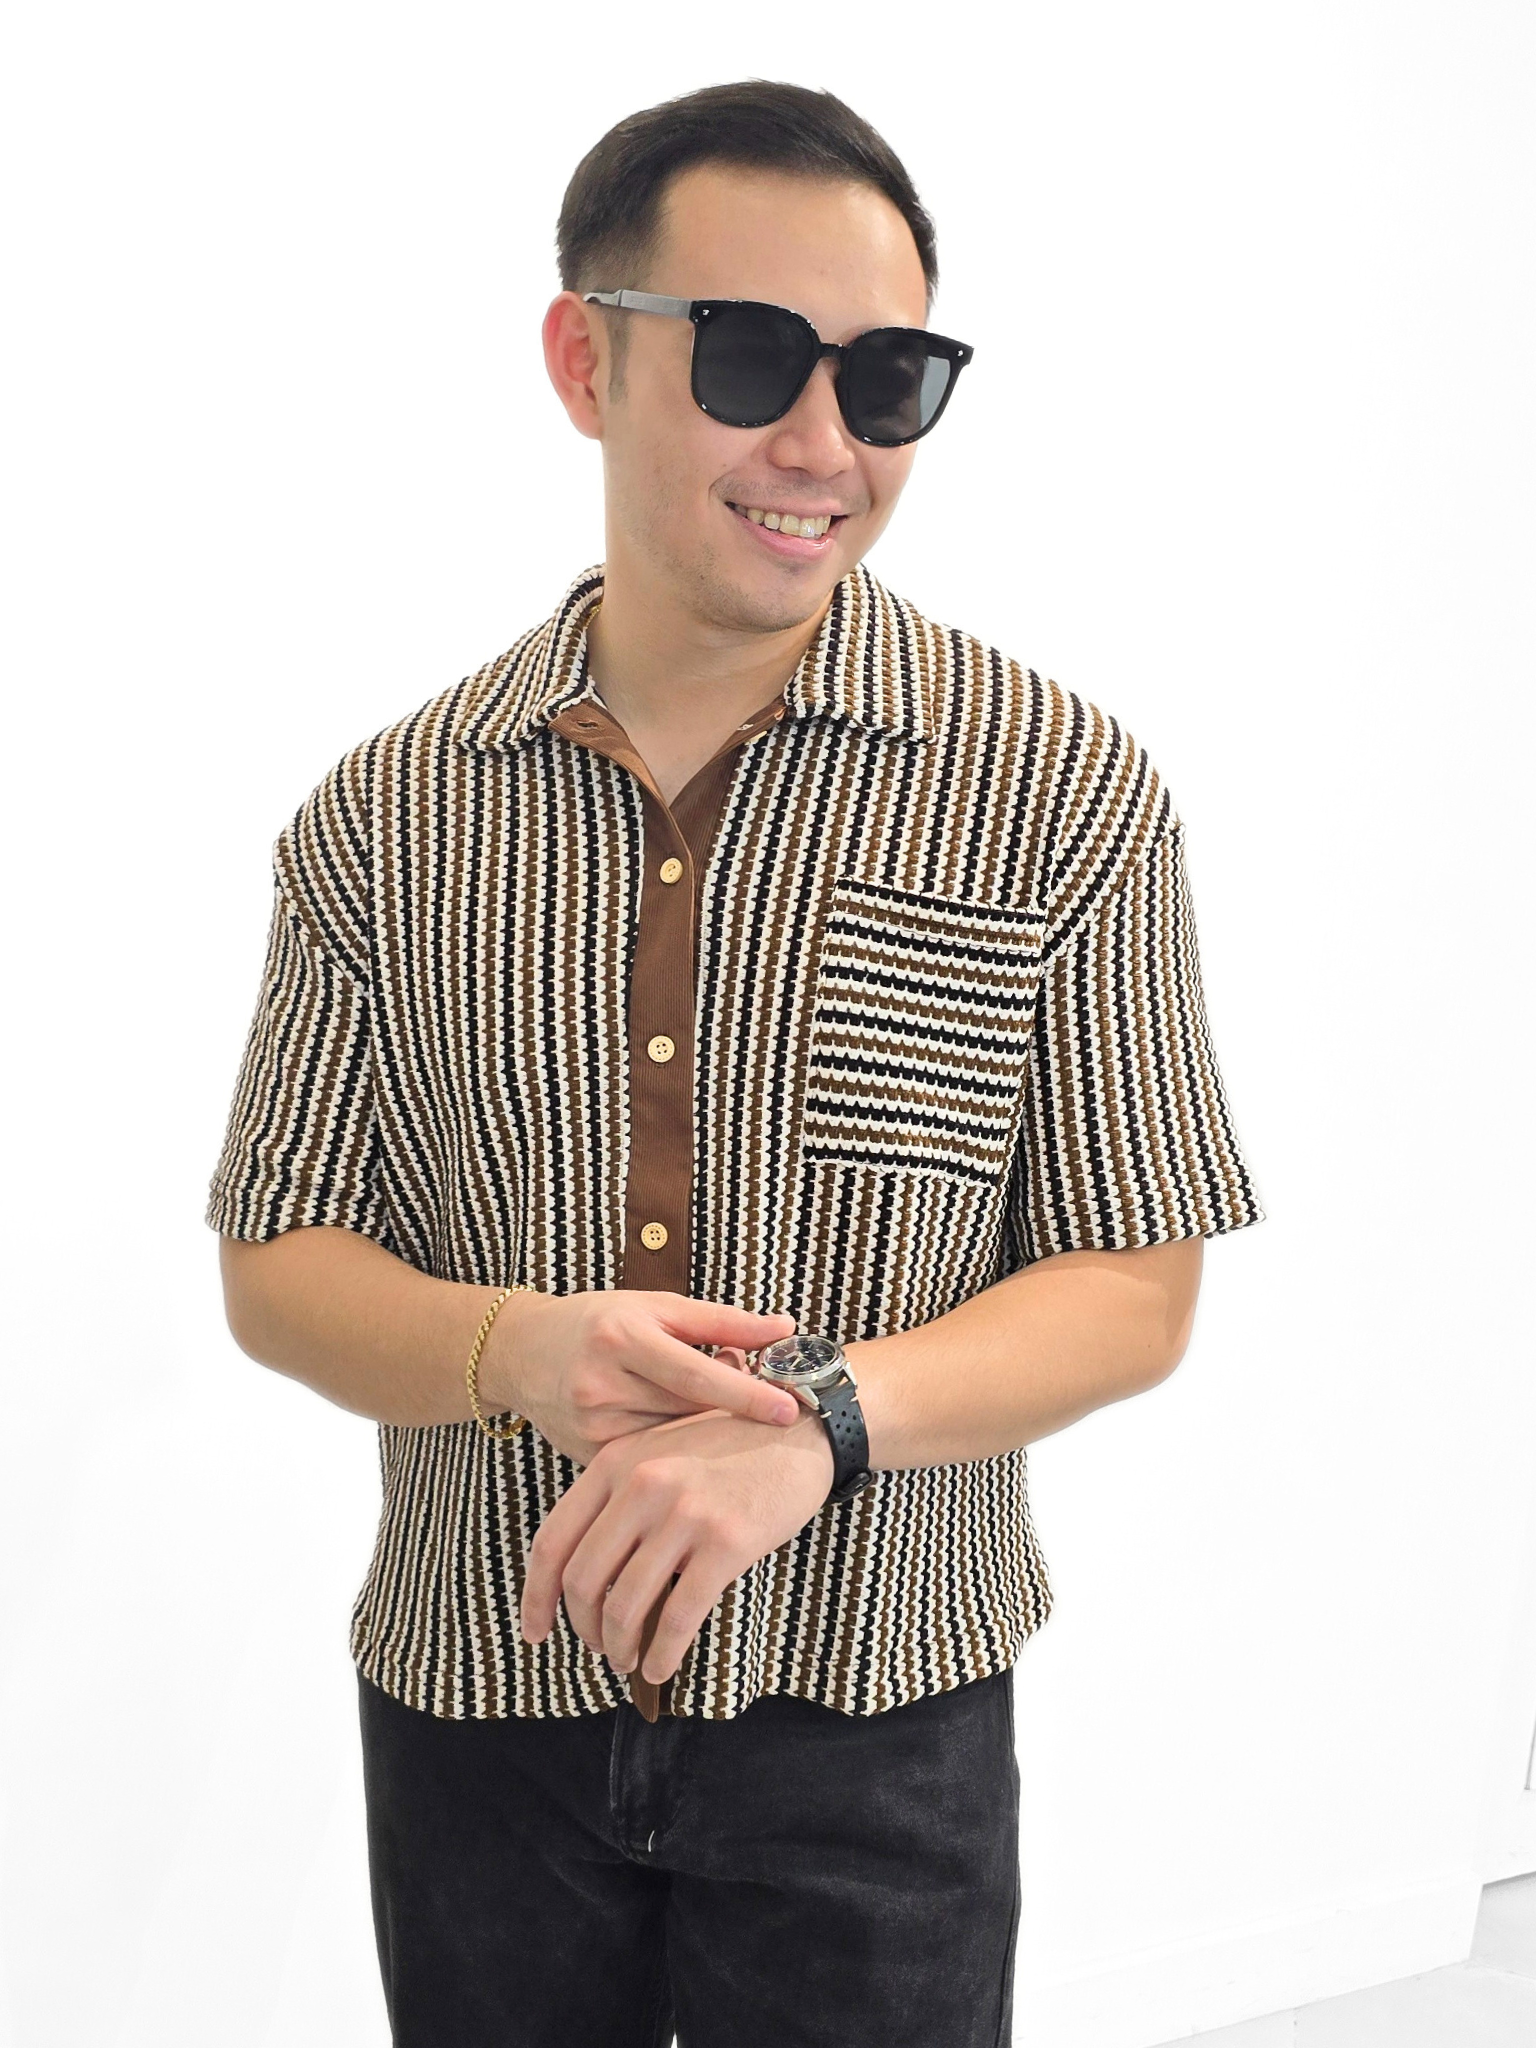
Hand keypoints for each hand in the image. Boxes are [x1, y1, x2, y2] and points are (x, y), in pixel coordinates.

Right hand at [481, 1289, 800, 1466]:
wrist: (521, 1353)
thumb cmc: (600, 1323)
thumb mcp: (655, 1307)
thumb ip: (721, 1321)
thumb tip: (785, 1327)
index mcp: (622, 1336)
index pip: (694, 1372)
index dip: (744, 1392)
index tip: (787, 1408)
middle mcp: (601, 1382)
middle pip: (687, 1412)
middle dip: (732, 1414)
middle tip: (772, 1409)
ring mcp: (591, 1425)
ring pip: (672, 1443)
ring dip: (707, 1435)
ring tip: (724, 1418)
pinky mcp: (585, 1456)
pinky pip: (648, 1462)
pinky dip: (677, 1453)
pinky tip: (691, 1442)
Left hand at [519, 1405, 834, 1685]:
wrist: (802, 1431)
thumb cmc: (728, 1448)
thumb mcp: (658, 1452)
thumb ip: (617, 1497)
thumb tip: (583, 1577)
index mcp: (615, 1462)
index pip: (552, 1541)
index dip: (536, 1597)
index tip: (534, 1631)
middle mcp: (642, 1485)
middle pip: (584, 1581)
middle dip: (585, 1629)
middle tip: (599, 1647)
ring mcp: (684, 1514)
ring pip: (626, 1606)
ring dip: (620, 1647)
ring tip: (629, 1659)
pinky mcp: (727, 1542)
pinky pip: (679, 1617)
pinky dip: (663, 1654)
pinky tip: (661, 1667)